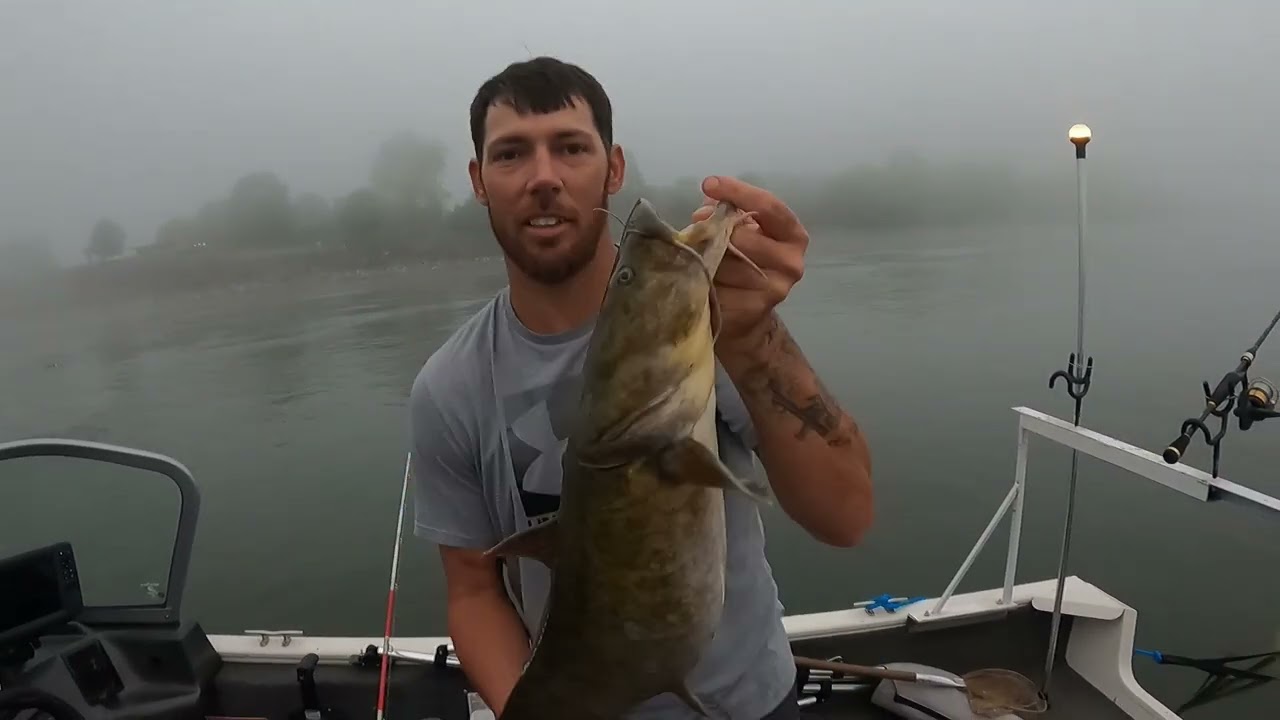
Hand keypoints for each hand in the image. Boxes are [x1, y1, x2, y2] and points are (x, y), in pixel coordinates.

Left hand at [692, 175, 809, 351]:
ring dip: (703, 255)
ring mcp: (775, 289)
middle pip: (742, 236)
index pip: (769, 208)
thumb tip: (707, 207)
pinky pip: (718, 285)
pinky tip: (696, 278)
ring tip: (694, 255)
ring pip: (726, 261)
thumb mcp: (741, 232)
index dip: (739, 192)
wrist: (744, 316)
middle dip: (713, 229)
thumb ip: (728, 213)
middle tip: (695, 228)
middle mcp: (791, 263)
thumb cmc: (740, 264)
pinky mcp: (753, 309)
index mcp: (793, 236)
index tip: (710, 183)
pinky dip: (701, 278)